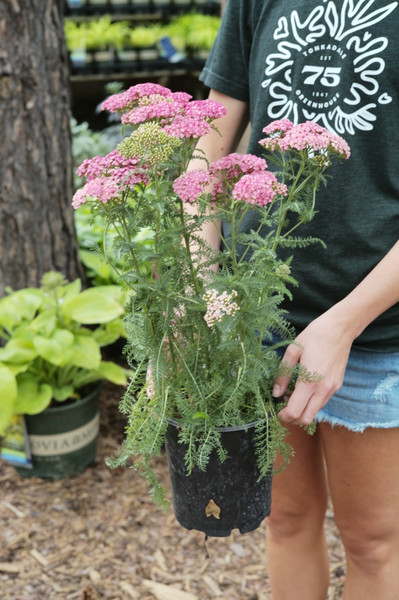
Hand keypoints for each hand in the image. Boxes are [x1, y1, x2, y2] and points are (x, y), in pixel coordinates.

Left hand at [273, 309, 354, 425]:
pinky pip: (322, 402)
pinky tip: (304, 389)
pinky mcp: (337, 385)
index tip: (276, 411)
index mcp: (310, 381)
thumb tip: (276, 393)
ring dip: (302, 410)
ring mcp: (332, 389)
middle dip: (292, 418)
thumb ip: (283, 374)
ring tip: (292, 395)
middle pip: (306, 419)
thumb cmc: (314, 336)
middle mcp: (323, 389)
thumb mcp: (293, 351)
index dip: (283, 416)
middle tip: (282, 408)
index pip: (295, 411)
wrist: (340, 329)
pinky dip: (311, 403)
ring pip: (315, 412)